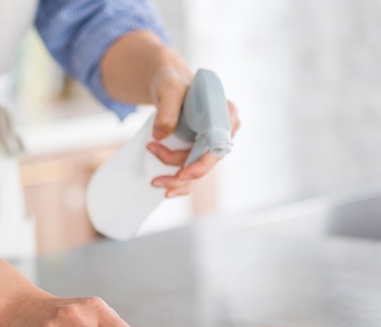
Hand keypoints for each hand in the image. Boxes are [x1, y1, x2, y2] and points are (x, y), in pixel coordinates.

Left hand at [148, 68, 240, 197]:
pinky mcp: (200, 150)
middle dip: (180, 174)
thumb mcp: (169, 89)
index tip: (182, 173)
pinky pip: (193, 171)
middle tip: (154, 178)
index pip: (218, 147)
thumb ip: (167, 109)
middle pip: (206, 163)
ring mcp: (213, 143)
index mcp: (225, 114)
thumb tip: (160, 135)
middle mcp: (224, 131)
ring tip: (155, 182)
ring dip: (176, 181)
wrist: (167, 82)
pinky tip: (165, 190)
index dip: (201, 164)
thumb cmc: (172, 81)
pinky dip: (180, 183)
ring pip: (199, 171)